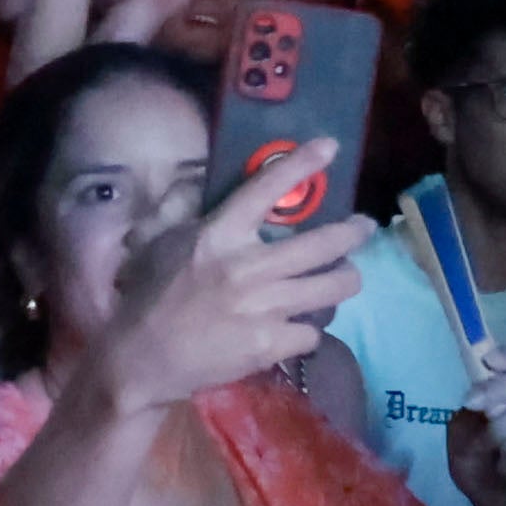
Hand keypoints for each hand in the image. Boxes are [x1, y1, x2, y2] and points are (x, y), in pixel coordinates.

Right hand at [91, 145, 377, 411]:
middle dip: (353, 233)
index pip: (266, 189)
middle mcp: (249, 267)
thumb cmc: (150, 295)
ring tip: (345, 277)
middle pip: (324, 243)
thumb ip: (190, 212)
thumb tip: (210, 187)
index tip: (330, 147)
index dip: (302, 164)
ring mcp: (264, 308)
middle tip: (363, 227)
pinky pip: (312, 331)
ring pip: (333, 288)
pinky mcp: (270, 345)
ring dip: (345, 279)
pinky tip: (300, 325)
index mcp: (220, 234)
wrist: (142, 359)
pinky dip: (309, 328)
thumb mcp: (163, 241)